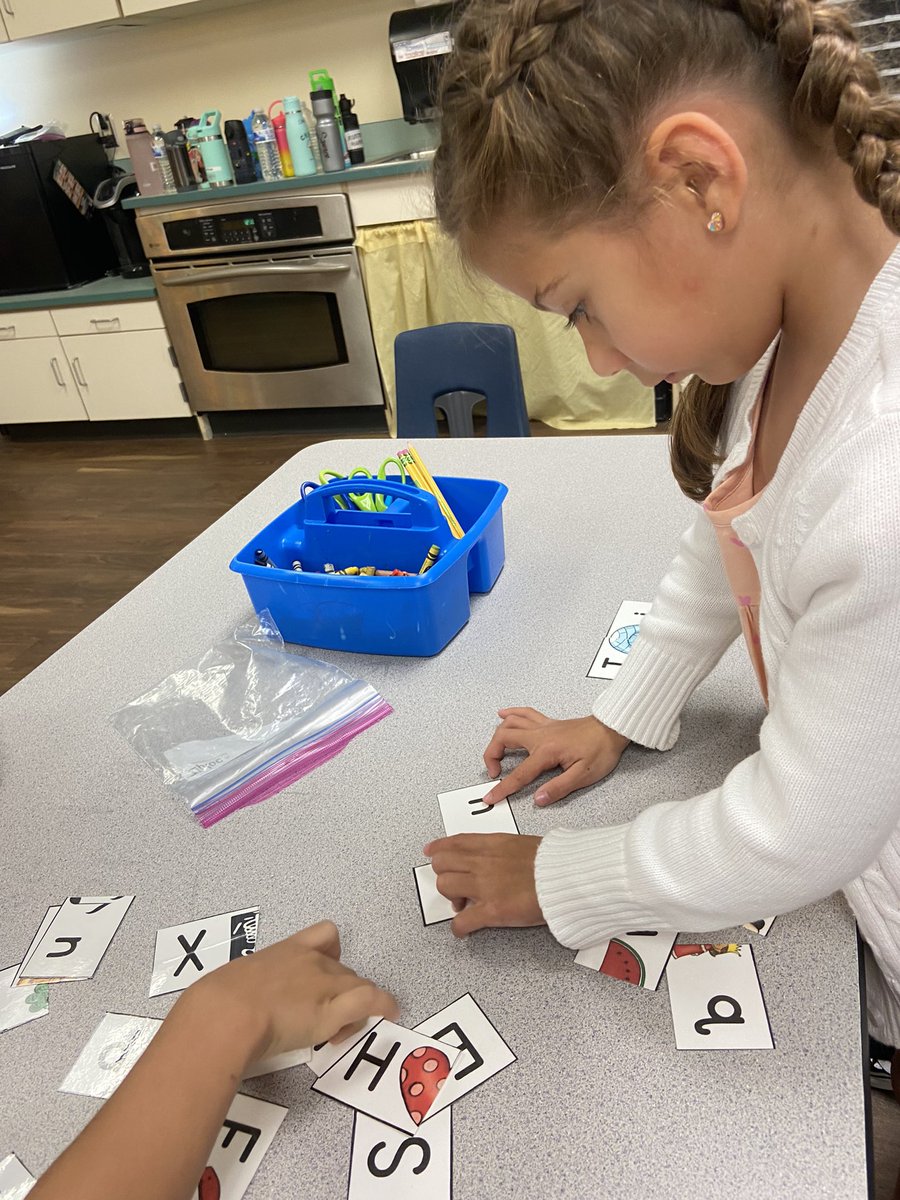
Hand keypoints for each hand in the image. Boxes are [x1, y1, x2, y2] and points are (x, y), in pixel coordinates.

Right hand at [175, 921, 398, 1066]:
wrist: (225, 1014)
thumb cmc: (217, 1002)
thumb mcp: (231, 985)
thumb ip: (246, 990)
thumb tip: (235, 1007)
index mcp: (285, 951)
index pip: (324, 936)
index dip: (333, 954)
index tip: (327, 972)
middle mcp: (310, 961)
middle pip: (343, 971)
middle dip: (338, 994)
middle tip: (322, 1023)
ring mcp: (324, 983)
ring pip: (357, 986)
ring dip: (353, 1008)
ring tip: (338, 1032)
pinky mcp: (332, 1010)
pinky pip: (370, 1000)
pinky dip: (384, 1006)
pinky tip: (390, 1014)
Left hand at [423, 833, 543, 936]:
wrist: (569, 878)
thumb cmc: (555, 862)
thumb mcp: (524, 844)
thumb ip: (503, 849)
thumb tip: (496, 855)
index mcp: (493, 843)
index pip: (455, 842)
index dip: (439, 848)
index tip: (431, 851)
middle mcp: (484, 862)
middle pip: (442, 864)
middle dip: (445, 875)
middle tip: (456, 885)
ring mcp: (485, 886)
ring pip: (445, 887)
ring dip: (451, 898)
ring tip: (463, 905)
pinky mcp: (492, 911)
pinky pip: (461, 921)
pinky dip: (459, 928)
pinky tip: (464, 929)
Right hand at [483, 708, 629, 806]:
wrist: (613, 728)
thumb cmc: (601, 750)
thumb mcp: (584, 775)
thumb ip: (559, 788)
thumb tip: (538, 799)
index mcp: (547, 751)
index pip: (519, 774)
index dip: (502, 788)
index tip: (490, 797)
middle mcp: (540, 735)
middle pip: (503, 738)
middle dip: (491, 756)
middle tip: (494, 773)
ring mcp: (543, 726)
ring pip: (509, 723)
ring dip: (497, 736)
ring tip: (494, 752)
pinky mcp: (548, 722)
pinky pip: (524, 713)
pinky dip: (510, 713)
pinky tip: (501, 714)